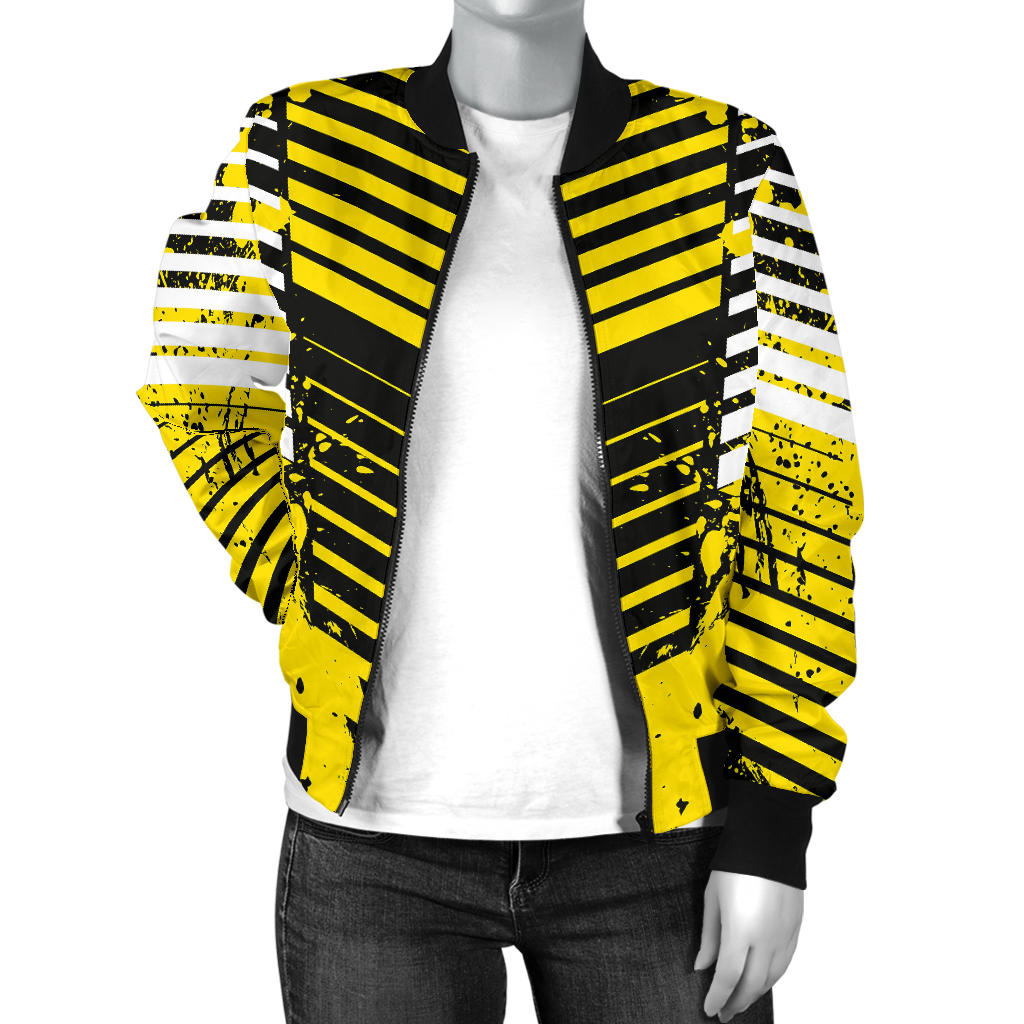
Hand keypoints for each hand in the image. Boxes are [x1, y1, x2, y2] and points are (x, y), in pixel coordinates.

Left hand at [693, 869, 802, 1021]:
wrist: (769, 841)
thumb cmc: (736, 865)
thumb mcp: (712, 898)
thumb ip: (709, 937)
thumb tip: (703, 966)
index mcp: (740, 931)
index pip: (728, 977)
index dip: (718, 997)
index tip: (709, 1009)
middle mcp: (765, 939)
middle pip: (752, 984)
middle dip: (736, 1002)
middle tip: (724, 1013)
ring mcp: (783, 935)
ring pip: (772, 978)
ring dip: (755, 994)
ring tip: (741, 1000)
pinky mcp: (795, 929)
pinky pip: (785, 963)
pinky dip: (772, 978)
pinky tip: (762, 981)